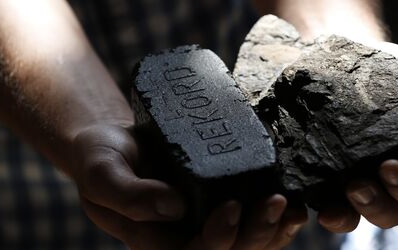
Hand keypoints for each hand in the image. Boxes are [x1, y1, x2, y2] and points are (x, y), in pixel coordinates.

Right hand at [72, 124, 306, 248]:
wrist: (117, 143)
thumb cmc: (102, 158)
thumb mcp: (102, 174)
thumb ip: (129, 195)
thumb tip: (174, 207)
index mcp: (157, 244)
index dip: (218, 238)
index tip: (232, 205)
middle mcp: (187, 239)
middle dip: (256, 233)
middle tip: (276, 202)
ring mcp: (207, 223)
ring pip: (249, 243)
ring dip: (274, 230)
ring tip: (292, 207)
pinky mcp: (222, 203)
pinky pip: (254, 221)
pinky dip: (277, 219)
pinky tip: (295, 204)